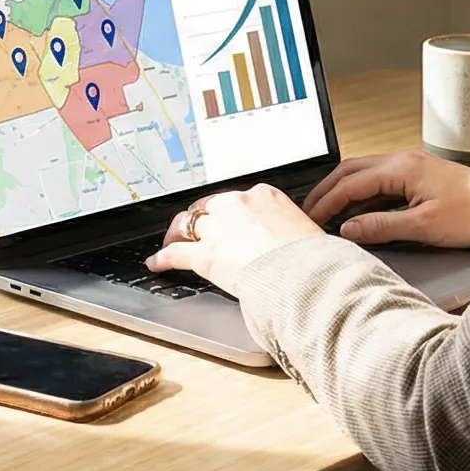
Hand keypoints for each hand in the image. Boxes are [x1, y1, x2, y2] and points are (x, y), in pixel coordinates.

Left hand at [145, 184, 325, 292]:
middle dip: (200, 219)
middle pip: (207, 208)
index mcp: (263, 195)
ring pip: (187, 225)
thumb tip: (289, 236)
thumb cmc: (313, 257)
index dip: (226, 213)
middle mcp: (236, 206)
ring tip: (172, 240)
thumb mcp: (304, 228)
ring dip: (177, 233)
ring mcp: (218, 229)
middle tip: (195, 229)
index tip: (225, 220)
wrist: (306, 275)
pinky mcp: (206, 256)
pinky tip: (156, 263)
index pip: (235, 200)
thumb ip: (287, 226)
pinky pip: (175, 254)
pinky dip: (162, 258)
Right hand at [300, 151, 469, 247]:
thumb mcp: (424, 227)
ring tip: (328, 212)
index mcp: (401, 168)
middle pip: (351, 171)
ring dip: (344, 192)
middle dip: (327, 190)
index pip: (351, 183)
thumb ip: (382, 226)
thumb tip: (349, 228)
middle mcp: (403, 161)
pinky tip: (359, 212)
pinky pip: (381, 182)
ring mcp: (412, 167)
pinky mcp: (420, 177)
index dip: (327, 202)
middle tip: (309, 210)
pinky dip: (364, 196)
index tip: (311, 219)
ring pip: (365, 174)